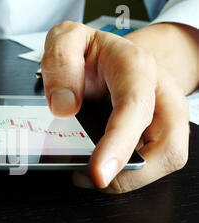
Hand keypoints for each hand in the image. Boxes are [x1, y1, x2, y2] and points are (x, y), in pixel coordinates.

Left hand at [42, 22, 189, 192]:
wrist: (115, 55)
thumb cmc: (93, 52)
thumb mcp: (67, 39)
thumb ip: (60, 62)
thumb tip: (64, 106)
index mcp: (135, 67)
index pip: (135, 108)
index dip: (118, 145)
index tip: (97, 173)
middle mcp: (158, 94)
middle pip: (167, 147)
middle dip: (130, 176)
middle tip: (91, 179)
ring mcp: (163, 117)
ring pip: (165, 160)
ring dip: (129, 178)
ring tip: (92, 175)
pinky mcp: (158, 134)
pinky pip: (152, 162)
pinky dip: (128, 173)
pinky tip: (102, 168)